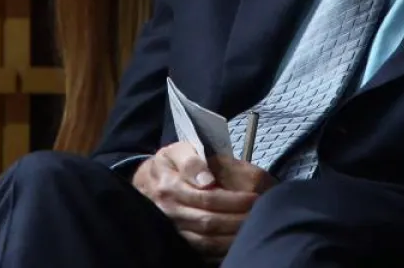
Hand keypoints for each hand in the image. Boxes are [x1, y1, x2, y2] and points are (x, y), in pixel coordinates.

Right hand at [132, 143, 268, 256]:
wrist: (144, 183)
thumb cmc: (168, 165)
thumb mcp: (177, 150)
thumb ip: (192, 160)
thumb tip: (206, 180)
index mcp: (170, 187)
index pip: (208, 198)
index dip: (234, 200)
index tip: (255, 198)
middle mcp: (170, 212)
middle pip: (209, 222)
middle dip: (238, 220)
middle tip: (260, 214)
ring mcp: (172, 230)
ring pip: (207, 241)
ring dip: (232, 237)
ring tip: (253, 228)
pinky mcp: (177, 242)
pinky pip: (203, 252)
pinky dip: (222, 250)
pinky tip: (238, 242)